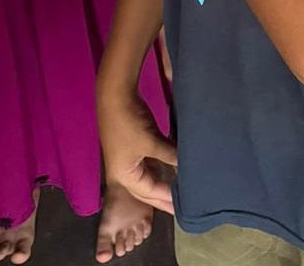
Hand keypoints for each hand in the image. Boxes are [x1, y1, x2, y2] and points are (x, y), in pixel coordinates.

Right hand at [98, 91, 176, 214]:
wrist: (115, 95)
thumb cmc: (129, 123)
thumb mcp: (151, 141)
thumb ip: (170, 155)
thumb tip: (187, 166)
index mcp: (124, 176)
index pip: (149, 192)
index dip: (167, 197)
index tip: (185, 203)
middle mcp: (125, 171)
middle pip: (146, 190)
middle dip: (162, 198)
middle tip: (180, 208)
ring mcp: (128, 158)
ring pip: (148, 175)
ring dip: (162, 182)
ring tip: (178, 191)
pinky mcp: (133, 145)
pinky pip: (150, 161)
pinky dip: (161, 165)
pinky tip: (173, 168)